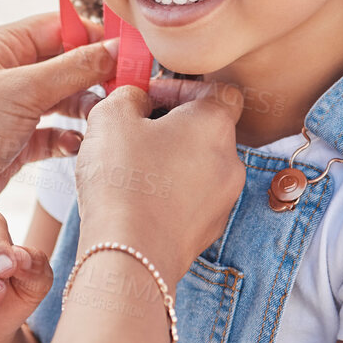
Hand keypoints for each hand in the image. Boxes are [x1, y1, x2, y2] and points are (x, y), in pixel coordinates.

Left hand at [0, 13, 117, 216]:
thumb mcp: (25, 90)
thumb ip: (75, 68)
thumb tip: (117, 50)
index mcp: (3, 45)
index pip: (61, 27)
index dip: (96, 37)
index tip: (131, 52)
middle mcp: (8, 73)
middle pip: (67, 63)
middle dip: (97, 76)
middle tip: (128, 89)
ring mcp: (12, 108)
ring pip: (64, 99)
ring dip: (86, 108)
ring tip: (104, 119)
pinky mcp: (16, 142)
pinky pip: (54, 133)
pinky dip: (69, 137)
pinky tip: (78, 144)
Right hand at [74, 78, 245, 280]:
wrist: (130, 255)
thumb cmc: (124, 180)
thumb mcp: (111, 116)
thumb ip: (128, 95)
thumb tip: (138, 100)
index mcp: (215, 125)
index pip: (219, 90)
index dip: (183, 87)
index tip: (149, 97)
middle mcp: (230, 161)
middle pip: (204, 129)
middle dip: (168, 126)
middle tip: (131, 132)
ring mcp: (223, 199)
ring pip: (196, 166)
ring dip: (167, 160)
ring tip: (127, 168)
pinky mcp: (208, 230)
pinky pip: (190, 198)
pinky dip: (168, 192)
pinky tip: (136, 199)